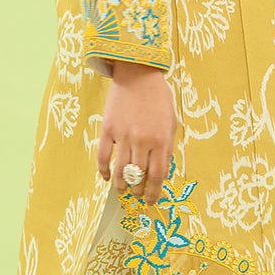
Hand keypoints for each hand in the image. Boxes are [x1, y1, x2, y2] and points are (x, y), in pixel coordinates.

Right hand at [97, 62, 176, 206]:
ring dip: (121, 186)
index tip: (151, 201)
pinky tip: (106, 177)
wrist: (137, 73)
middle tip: (137, 195)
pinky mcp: (107, 130)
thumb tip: (161, 173)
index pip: (157, 177)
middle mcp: (142, 141)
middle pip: (138, 177)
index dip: (154, 193)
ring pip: (119, 172)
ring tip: (123, 191)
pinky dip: (103, 171)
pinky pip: (103, 157)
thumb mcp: (171, 123)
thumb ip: (167, 149)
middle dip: (138, 191)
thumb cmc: (158, 98)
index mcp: (161, 140)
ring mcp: (123, 136)